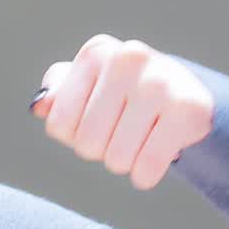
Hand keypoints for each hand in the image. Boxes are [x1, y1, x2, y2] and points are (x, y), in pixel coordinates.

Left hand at [29, 35, 213, 189]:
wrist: (188, 96)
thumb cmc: (125, 95)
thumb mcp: (89, 85)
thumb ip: (58, 92)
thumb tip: (40, 106)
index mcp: (97, 52)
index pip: (59, 125)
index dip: (76, 135)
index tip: (99, 120)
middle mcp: (129, 58)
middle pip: (87, 144)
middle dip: (102, 150)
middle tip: (125, 132)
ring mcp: (160, 82)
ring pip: (116, 159)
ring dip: (127, 162)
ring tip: (143, 138)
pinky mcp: (188, 109)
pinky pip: (147, 168)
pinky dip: (147, 175)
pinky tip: (159, 156)